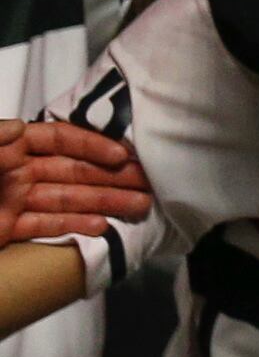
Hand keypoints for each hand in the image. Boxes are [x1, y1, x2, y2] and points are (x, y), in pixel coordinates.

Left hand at [0, 117, 148, 242]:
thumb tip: (19, 127)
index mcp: (11, 148)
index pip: (59, 139)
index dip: (91, 145)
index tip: (121, 155)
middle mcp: (18, 172)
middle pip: (73, 170)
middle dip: (111, 175)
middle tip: (146, 181)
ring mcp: (15, 201)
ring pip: (67, 198)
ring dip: (104, 201)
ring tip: (139, 204)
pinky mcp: (9, 229)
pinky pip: (46, 225)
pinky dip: (74, 225)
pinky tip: (102, 226)